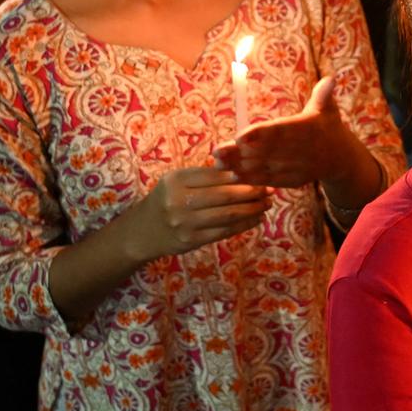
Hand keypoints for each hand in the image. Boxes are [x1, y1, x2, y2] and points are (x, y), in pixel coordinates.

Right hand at [125, 165, 267, 260]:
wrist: (142, 232)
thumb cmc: (167, 200)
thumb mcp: (177, 182)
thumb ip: (204, 176)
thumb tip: (241, 169)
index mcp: (176, 180)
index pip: (214, 176)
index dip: (240, 176)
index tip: (258, 174)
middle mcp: (178, 200)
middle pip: (223, 195)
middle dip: (251, 192)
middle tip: (269, 189)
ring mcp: (185, 223)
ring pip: (227, 215)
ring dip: (252, 209)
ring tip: (266, 204)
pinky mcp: (191, 241)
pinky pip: (224, 232)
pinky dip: (243, 225)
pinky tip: (256, 219)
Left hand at [215, 73, 370, 190]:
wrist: (340, 158)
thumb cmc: (329, 127)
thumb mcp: (328, 109)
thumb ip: (323, 95)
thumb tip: (330, 78)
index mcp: (304, 130)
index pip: (278, 131)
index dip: (258, 134)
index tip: (239, 136)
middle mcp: (298, 151)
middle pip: (264, 151)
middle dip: (238, 153)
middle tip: (216, 151)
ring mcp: (293, 167)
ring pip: (262, 167)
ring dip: (239, 166)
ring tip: (218, 163)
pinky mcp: (290, 180)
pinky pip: (268, 180)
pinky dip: (251, 179)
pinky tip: (233, 176)